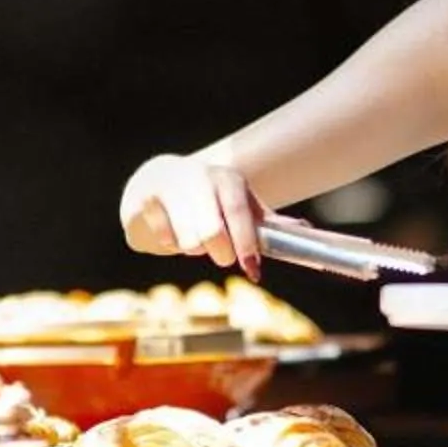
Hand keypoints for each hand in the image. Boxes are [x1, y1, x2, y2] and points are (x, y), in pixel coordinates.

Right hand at [117, 152, 265, 274]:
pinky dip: (169, 244)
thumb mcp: (238, 203)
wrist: (160, 177)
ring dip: (193, 249)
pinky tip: (170, 231)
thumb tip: (304, 228)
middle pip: (212, 233)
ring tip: (193, 238)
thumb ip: (266, 221)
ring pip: (187, 241)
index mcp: (227, 179)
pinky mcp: (143, 198)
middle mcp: (199, 177)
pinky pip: (163, 239)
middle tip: (221, 256)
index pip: (239, 213)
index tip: (252, 269)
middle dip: (220, 253)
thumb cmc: (208, 198)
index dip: (247, 244)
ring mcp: (169, 186)